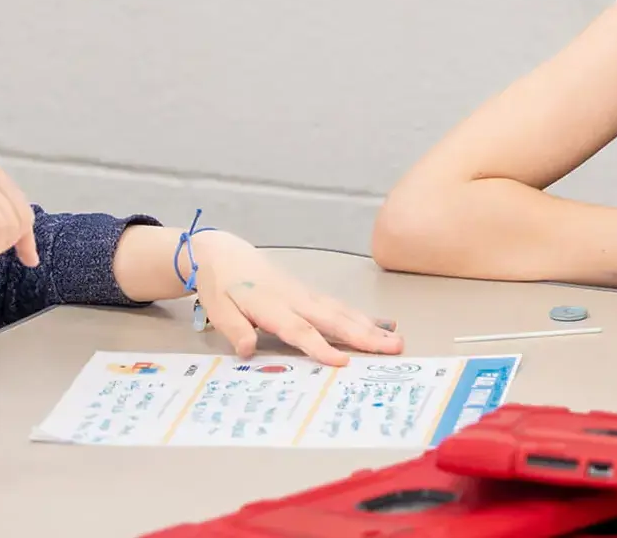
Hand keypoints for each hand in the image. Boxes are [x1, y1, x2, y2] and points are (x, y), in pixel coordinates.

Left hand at [188, 231, 403, 365]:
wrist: (226, 254)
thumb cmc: (222, 287)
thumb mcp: (219, 309)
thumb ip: (235, 329)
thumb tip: (248, 349)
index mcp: (271, 306)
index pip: (299, 330)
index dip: (320, 346)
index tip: (342, 362)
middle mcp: (296, 300)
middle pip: (334, 320)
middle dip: (365, 336)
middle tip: (393, 348)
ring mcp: (307, 295)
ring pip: (343, 312)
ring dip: (371, 327)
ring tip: (397, 341)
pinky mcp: (312, 294)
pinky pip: (341, 307)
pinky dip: (364, 317)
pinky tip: (383, 326)